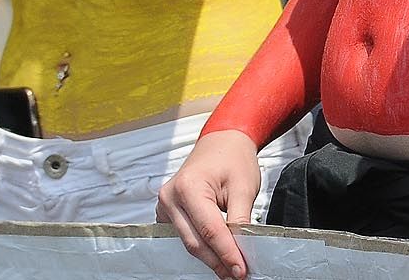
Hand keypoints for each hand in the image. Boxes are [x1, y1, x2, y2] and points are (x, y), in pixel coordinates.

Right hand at [156, 129, 262, 279]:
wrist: (222, 143)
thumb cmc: (233, 159)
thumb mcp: (243, 187)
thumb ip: (240, 219)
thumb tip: (241, 249)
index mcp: (189, 187)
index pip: (209, 230)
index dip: (226, 253)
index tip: (240, 270)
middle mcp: (170, 197)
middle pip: (194, 241)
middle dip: (217, 260)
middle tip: (236, 274)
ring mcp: (164, 206)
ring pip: (188, 241)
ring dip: (209, 257)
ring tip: (230, 269)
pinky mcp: (167, 212)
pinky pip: (183, 235)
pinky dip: (201, 246)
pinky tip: (217, 255)